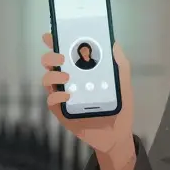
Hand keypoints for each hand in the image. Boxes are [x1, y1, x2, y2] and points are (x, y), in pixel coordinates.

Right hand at [40, 32, 134, 155]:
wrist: (118, 134)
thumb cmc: (119, 105)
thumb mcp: (123, 82)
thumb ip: (119, 62)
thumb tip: (113, 43)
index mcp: (81, 70)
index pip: (65, 52)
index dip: (55, 43)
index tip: (50, 36)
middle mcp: (69, 81)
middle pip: (50, 64)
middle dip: (51, 57)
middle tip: (62, 58)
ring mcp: (63, 96)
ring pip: (47, 81)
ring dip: (52, 76)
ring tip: (66, 77)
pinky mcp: (62, 112)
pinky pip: (51, 101)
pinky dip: (56, 97)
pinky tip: (67, 96)